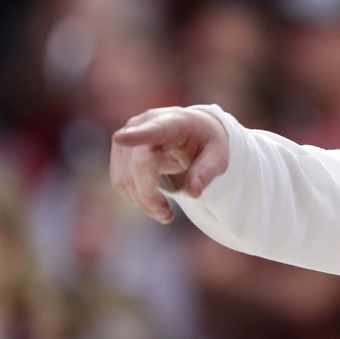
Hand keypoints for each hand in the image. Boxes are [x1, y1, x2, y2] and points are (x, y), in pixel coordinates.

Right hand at [110, 107, 228, 223]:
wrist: (194, 132)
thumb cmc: (207, 143)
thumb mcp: (218, 156)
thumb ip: (206, 172)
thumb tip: (193, 192)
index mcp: (173, 122)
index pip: (154, 130)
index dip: (137, 136)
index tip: (122, 139)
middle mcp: (144, 124)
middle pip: (137, 165)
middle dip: (148, 195)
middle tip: (167, 216)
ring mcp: (128, 137)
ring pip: (124, 177)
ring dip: (141, 201)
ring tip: (164, 214)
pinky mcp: (120, 152)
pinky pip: (120, 181)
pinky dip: (135, 197)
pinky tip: (154, 204)